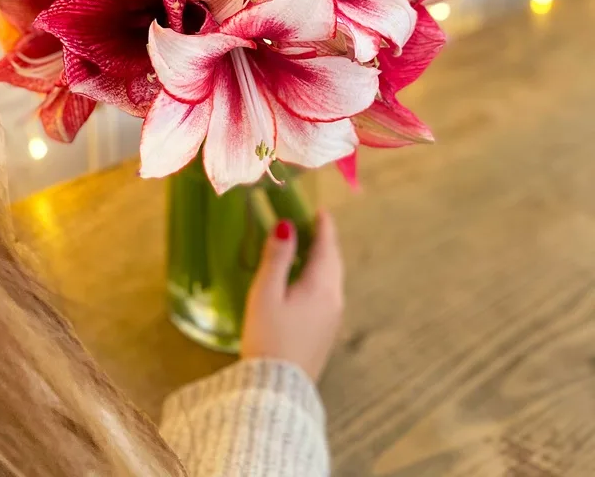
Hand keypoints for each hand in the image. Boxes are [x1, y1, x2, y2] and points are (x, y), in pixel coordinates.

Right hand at [241, 211, 344, 381]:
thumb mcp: (266, 293)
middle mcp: (334, 299)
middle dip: (324, 242)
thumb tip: (286, 225)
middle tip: (312, 224)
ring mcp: (332, 318)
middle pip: (333, 262)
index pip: (327, 247)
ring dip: (322, 260)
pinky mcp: (325, 333)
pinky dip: (319, 278)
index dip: (324, 226)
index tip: (320, 210)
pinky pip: (327, 294)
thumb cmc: (268, 337)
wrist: (277, 389)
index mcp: (321, 286)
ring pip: (332, 279)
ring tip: (306, 249)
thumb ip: (275, 257)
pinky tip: (304, 282)